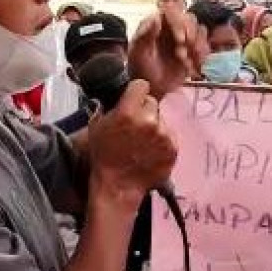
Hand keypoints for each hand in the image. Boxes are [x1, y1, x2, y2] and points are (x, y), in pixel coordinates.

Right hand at [88, 79, 177, 202]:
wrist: (118, 185)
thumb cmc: (105, 156)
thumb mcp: (97, 126)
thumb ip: (111, 107)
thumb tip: (121, 96)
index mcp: (128, 112)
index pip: (141, 85)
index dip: (136, 93)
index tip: (133, 99)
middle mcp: (149, 121)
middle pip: (152, 102)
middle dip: (144, 111)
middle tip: (135, 126)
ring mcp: (163, 135)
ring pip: (162, 119)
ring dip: (154, 126)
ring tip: (142, 142)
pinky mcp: (173, 148)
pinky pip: (170, 135)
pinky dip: (162, 141)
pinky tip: (150, 151)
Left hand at [127, 0, 207, 98]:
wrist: (151, 89)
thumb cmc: (141, 69)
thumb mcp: (139, 53)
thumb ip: (145, 35)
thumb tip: (156, 18)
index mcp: (157, 22)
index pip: (172, 11)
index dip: (179, 22)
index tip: (181, 39)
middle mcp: (172, 26)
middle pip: (190, 18)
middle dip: (191, 34)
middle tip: (184, 52)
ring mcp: (184, 37)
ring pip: (200, 30)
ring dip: (197, 45)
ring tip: (185, 62)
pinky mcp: (193, 49)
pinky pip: (204, 45)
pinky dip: (201, 55)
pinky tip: (191, 67)